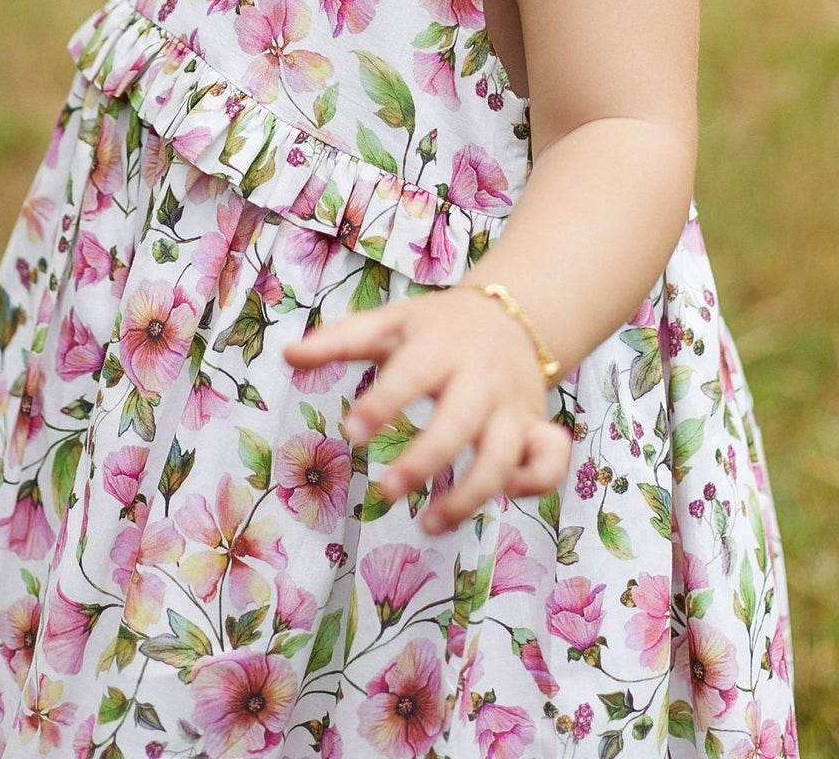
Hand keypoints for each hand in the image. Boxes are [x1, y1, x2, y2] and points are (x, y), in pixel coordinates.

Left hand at [283, 285, 572, 533]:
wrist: (512, 316)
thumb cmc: (437, 328)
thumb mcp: (390, 323)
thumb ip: (340, 340)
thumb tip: (289, 356)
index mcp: (440, 348)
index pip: (411, 375)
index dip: (383, 404)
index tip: (350, 432)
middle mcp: (481, 379)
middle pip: (460, 424)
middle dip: (426, 460)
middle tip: (386, 490)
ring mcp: (512, 406)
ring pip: (504, 457)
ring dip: (471, 495)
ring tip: (428, 522)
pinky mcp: (535, 428)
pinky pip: (549, 463)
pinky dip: (534, 484)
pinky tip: (500, 499)